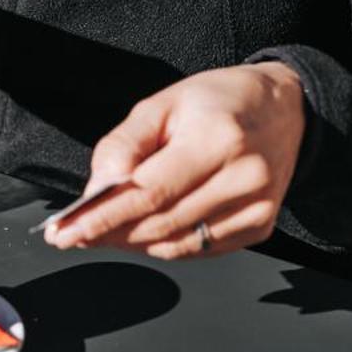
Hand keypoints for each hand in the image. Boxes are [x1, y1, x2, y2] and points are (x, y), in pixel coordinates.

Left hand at [45, 63, 305, 257]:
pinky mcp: (261, 227)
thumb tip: (97, 192)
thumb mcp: (163, 104)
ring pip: (177, 244)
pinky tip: (143, 232)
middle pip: (161, 224)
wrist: (285, 109)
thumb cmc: (219, 102)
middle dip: (110, 234)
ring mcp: (257, 208)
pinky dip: (165, 245)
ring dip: (133, 243)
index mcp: (218, 139)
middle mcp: (244, 177)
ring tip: (102, 233)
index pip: (150, 193)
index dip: (103, 218)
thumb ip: (124, 146)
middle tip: (74, 235)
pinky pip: (199, 249)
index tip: (66, 232)